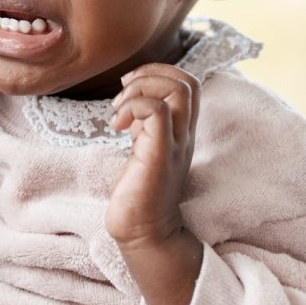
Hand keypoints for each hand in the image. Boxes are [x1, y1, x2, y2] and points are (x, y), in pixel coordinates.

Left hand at [105, 63, 199, 250]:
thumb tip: (133, 99)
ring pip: (177, 91)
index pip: (188, 83)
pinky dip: (135, 107)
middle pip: (187, 82)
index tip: (129, 88)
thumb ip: (144, 123)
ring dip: (140, 90)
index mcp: (180, 130)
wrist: (142, 232)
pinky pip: (157, 113)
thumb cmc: (137, 191)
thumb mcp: (143, 146)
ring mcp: (175, 145)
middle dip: (150, 74)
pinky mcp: (159, 155)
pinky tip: (117, 126)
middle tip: (123, 94)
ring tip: (119, 111)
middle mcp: (183, 135)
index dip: (158, 73)